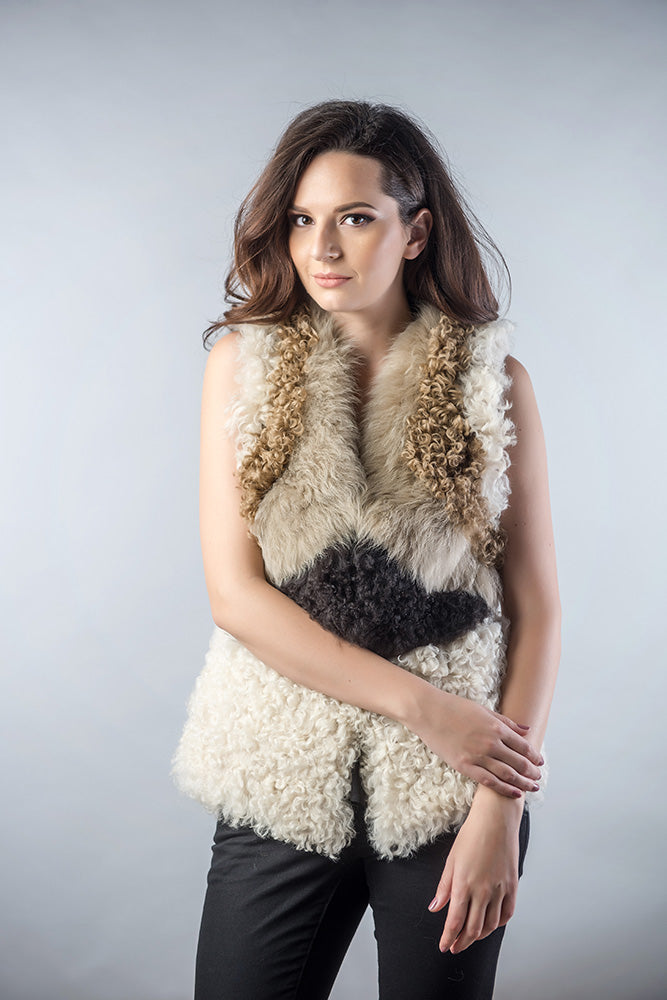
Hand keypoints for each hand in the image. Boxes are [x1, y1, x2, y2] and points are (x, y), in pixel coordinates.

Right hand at [416, 689, 542, 797]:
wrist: (428, 711)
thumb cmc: (454, 707)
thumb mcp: (483, 710)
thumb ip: (506, 722)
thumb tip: (526, 729)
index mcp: (496, 727)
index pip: (523, 746)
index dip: (534, 756)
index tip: (540, 762)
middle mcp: (490, 743)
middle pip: (518, 762)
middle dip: (531, 772)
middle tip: (538, 778)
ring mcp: (477, 755)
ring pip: (507, 774)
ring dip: (522, 782)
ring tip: (532, 788)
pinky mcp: (464, 765)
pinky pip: (488, 781)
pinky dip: (504, 789)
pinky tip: (514, 793)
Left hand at [428, 795, 522, 952]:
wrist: (496, 819)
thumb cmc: (471, 835)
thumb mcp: (451, 860)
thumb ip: (444, 887)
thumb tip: (434, 907)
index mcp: (463, 884)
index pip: (454, 922)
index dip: (448, 938)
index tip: (444, 946)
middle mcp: (483, 891)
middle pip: (472, 929)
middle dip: (462, 942)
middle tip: (455, 947)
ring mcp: (500, 889)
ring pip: (491, 925)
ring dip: (479, 936)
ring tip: (470, 937)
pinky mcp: (513, 886)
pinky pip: (507, 913)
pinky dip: (498, 924)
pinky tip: (491, 924)